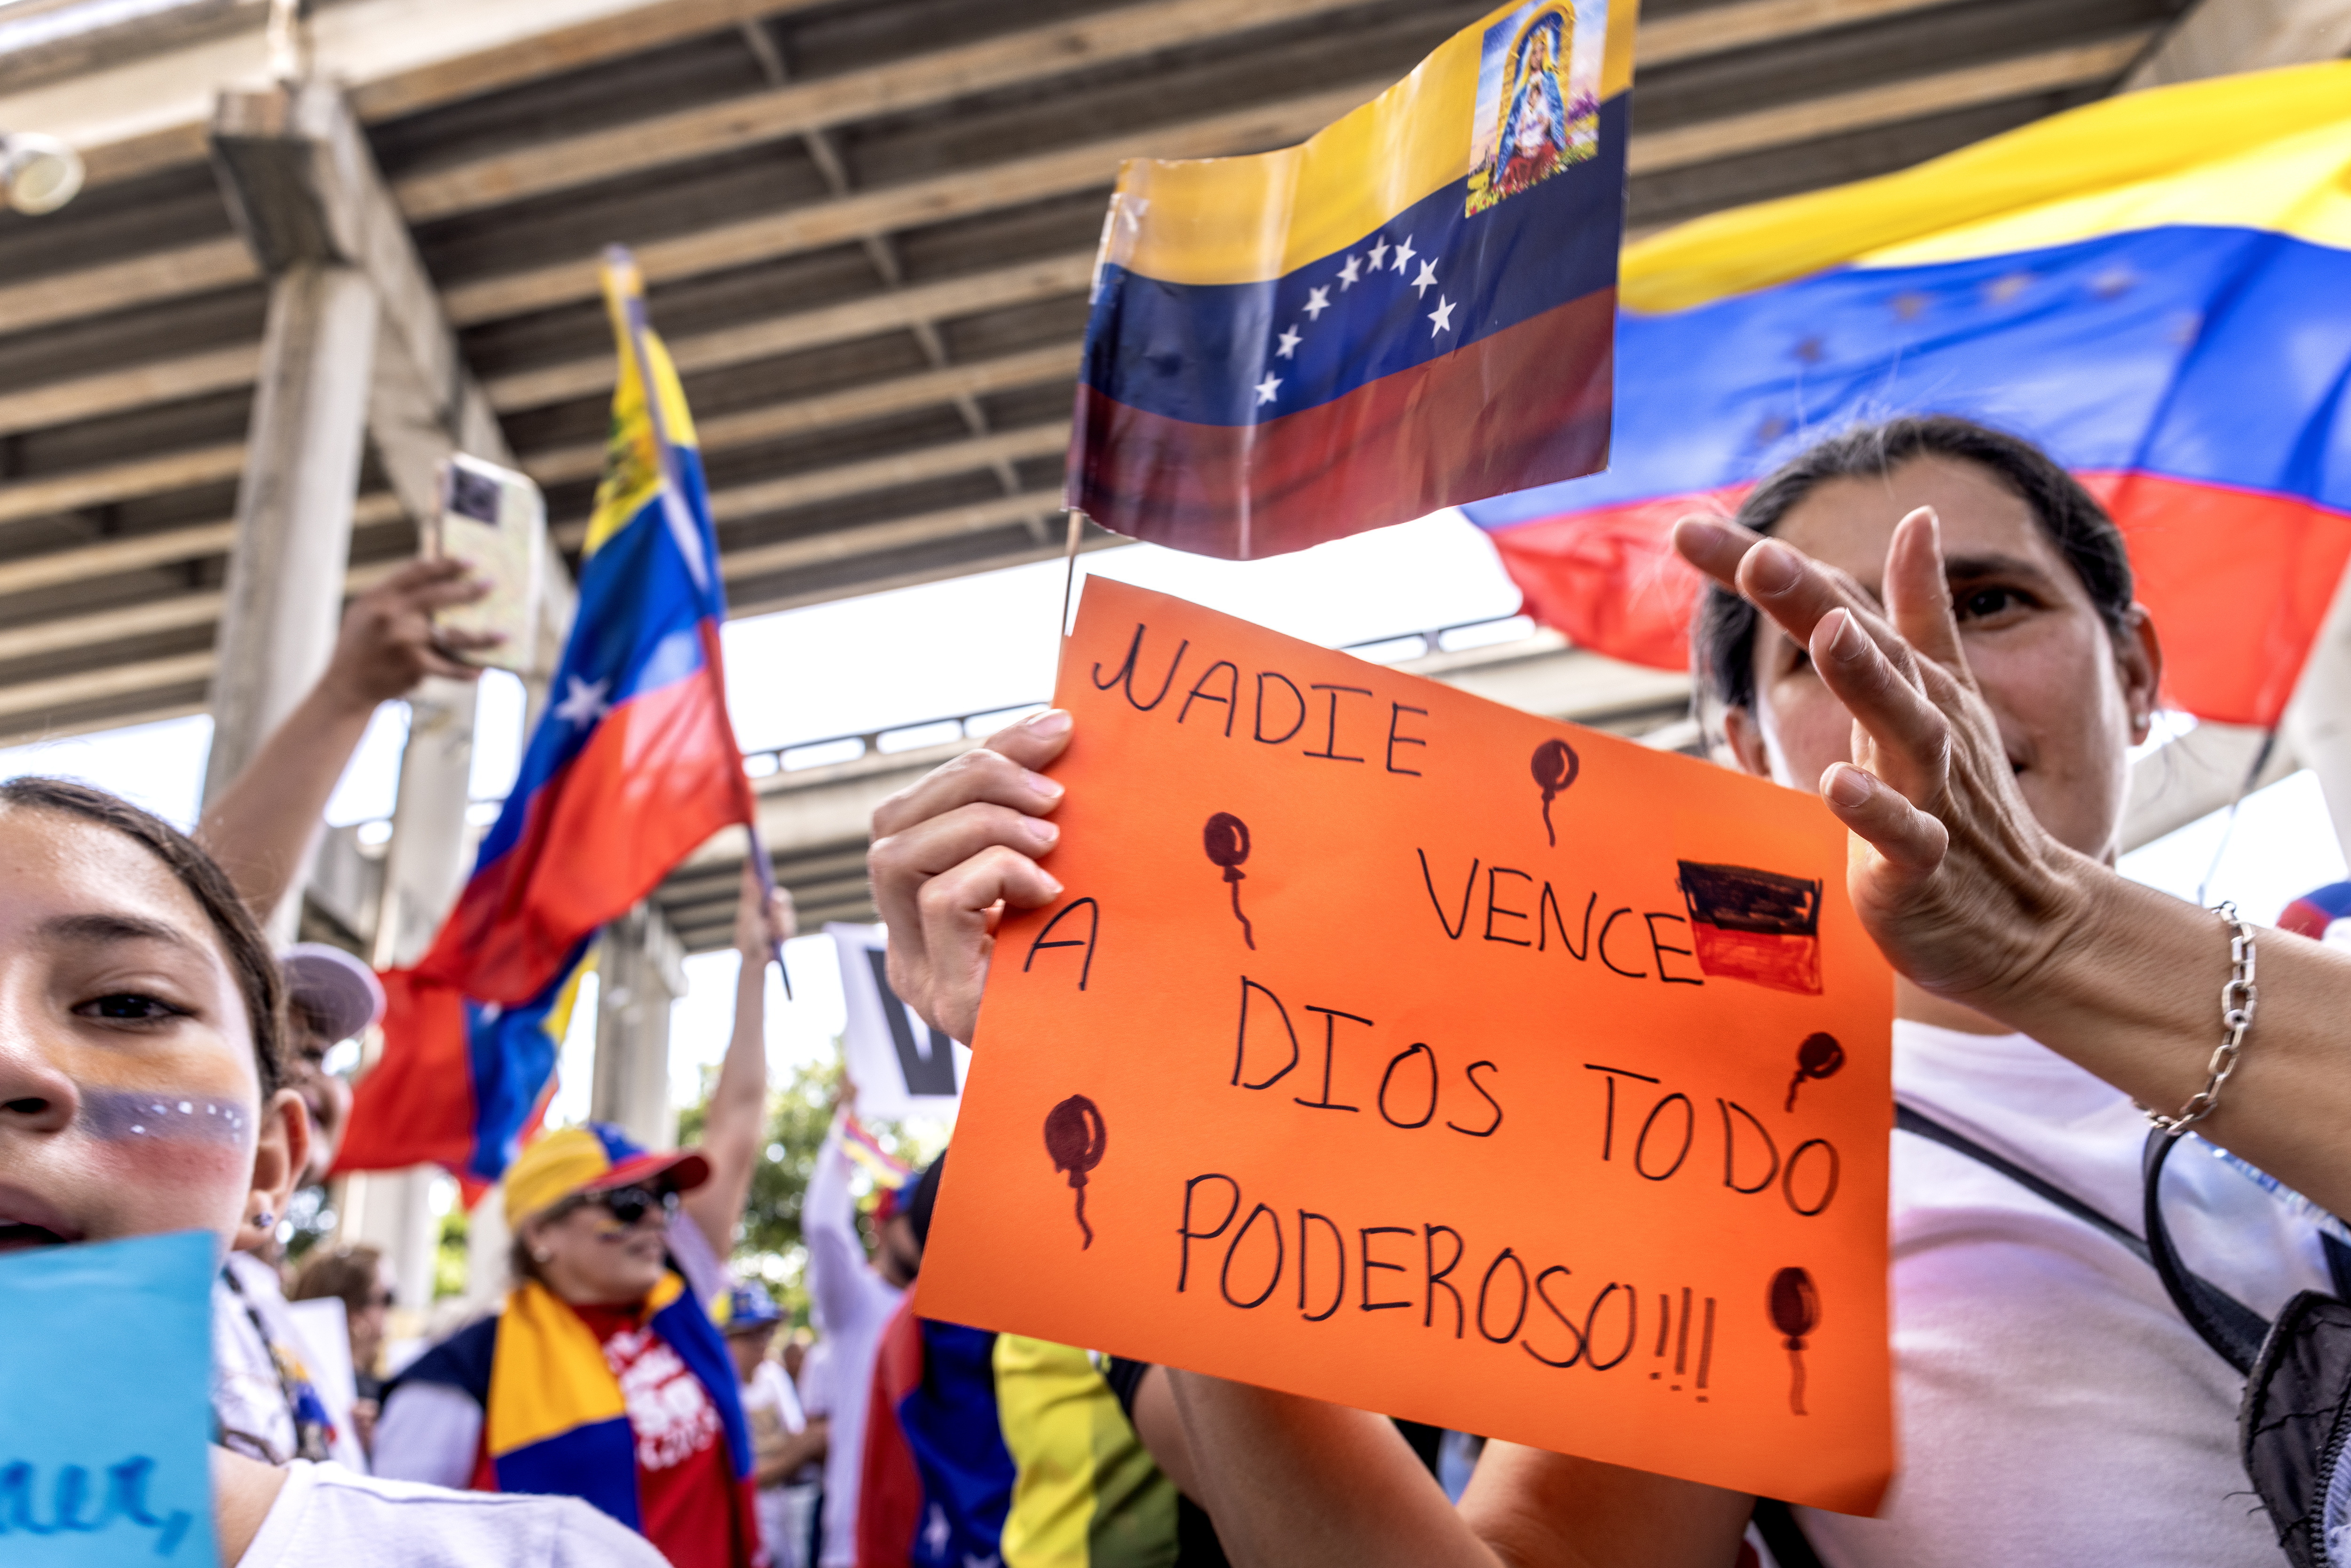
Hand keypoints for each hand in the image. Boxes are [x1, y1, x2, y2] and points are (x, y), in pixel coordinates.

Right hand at [319, 557, 499, 709]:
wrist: (346, 687)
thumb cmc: (359, 646)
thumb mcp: (364, 612)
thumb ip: (392, 595)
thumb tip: (431, 576)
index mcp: (379, 597)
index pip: (416, 572)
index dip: (445, 564)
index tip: (470, 560)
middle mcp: (391, 616)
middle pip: (439, 596)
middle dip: (469, 590)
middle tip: (492, 584)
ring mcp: (405, 642)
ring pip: (453, 635)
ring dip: (482, 636)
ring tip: (503, 635)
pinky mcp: (414, 667)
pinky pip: (449, 667)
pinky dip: (466, 672)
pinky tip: (482, 671)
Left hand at [734, 862, 796, 954]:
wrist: (756, 960)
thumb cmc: (747, 939)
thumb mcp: (747, 917)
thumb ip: (752, 898)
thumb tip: (753, 878)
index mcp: (752, 903)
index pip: (754, 882)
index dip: (753, 869)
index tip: (752, 857)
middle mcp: (766, 908)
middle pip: (778, 894)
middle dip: (778, 900)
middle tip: (773, 901)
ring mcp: (776, 918)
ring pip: (786, 909)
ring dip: (779, 919)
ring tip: (771, 929)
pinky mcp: (785, 928)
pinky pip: (790, 922)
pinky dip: (783, 929)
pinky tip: (777, 937)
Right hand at [867, 708, 1071, 1043]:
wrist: (1116, 1068)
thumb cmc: (1098, 975)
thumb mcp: (1059, 886)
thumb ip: (1038, 832)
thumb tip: (1059, 734)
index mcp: (923, 905)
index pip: (916, 805)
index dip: (981, 754)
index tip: (1056, 728)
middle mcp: (905, 939)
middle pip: (892, 820)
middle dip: (976, 777)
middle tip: (1055, 790)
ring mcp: (916, 972)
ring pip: (897, 856)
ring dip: (981, 823)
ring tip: (1051, 837)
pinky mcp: (944, 999)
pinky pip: (941, 902)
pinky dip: (995, 873)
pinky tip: (1048, 889)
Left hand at [1672, 509, 2095, 1010]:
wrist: (2026, 922)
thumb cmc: (1966, 802)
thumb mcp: (1942, 694)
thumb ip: (1920, 609)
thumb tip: (1918, 516)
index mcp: (1909, 681)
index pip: (1830, 605)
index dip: (1761, 567)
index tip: (1688, 526)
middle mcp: (1922, 722)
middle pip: (1865, 646)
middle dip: (1811, 598)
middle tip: (1760, 555)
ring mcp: (1929, 792)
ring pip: (1904, 727)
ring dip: (1866, 678)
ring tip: (1829, 632)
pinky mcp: (1925, 864)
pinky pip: (1903, 834)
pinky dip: (1873, 810)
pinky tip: (1836, 782)